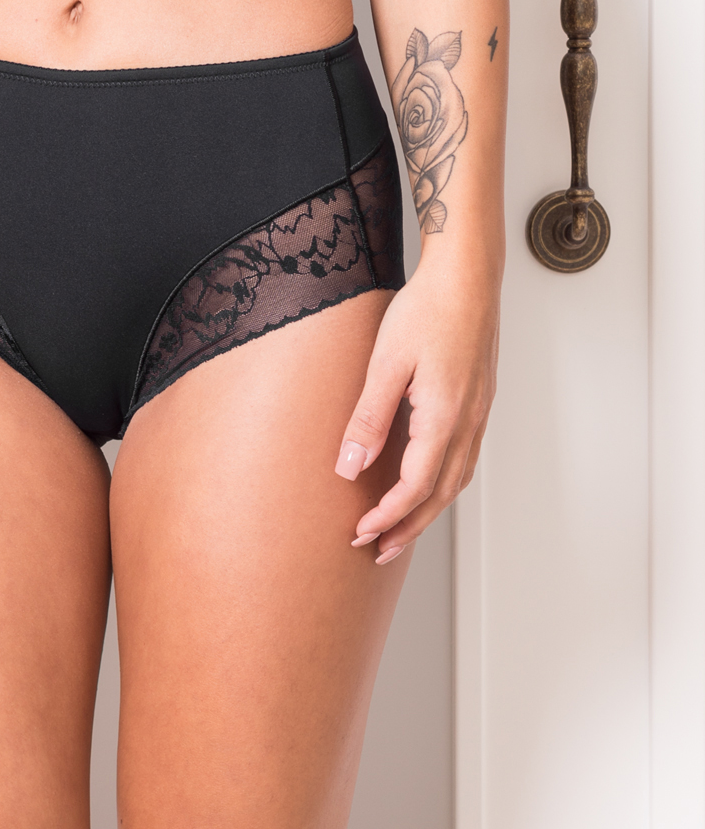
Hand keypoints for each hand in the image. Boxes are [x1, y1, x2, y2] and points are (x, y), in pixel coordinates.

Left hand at [335, 262, 498, 562]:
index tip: (360, 534)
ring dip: (427, 510)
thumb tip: (349, 468)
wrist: (467, 276)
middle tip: (378, 552)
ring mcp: (479, 413)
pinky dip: (442, 484)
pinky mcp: (478, 401)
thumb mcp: (385, 364)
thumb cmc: (426, 311)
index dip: (387, 516)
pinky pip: (463, 459)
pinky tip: (425, 484)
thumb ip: (368, 419)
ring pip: (456, 480)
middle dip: (408, 528)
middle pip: (440, 495)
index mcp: (445, 417)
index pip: (415, 487)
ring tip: (399, 529)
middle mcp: (469, 422)